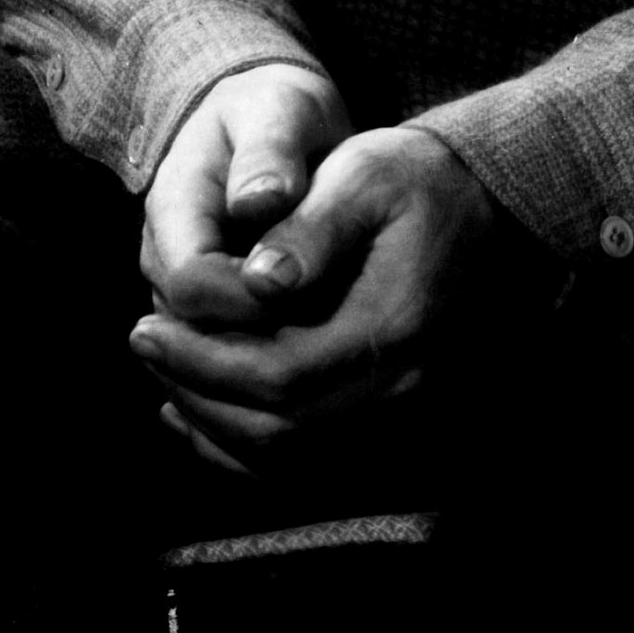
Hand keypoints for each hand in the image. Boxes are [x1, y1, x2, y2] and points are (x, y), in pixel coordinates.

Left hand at [130, 123, 528, 474]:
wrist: (491, 208)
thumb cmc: (417, 181)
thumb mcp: (364, 174)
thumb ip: (312, 228)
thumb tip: (257, 280)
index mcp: (392, 326)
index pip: (280, 374)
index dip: (203, 360)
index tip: (146, 324)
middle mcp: (403, 385)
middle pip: (281, 428)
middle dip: (198, 392)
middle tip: (142, 343)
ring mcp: (404, 409)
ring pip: (293, 455)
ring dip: (216, 423)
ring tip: (163, 372)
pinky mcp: (394, 412)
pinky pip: (314, 458)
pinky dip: (248, 449)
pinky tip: (200, 415)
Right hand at [140, 59, 348, 330]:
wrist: (272, 121)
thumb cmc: (281, 111)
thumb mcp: (283, 110)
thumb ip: (270, 152)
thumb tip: (256, 203)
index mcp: (173, 204)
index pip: (190, 283)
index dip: (246, 302)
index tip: (313, 295)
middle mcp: (165, 252)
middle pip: (194, 329)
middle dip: (260, 340)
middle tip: (337, 332)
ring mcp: (182, 283)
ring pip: (209, 350)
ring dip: (267, 357)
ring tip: (338, 347)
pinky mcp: (211, 304)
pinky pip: (229, 351)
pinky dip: (269, 362)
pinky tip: (327, 357)